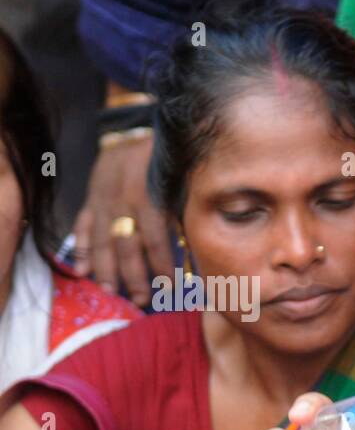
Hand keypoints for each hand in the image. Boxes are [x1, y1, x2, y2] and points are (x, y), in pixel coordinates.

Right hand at [71, 134, 171, 306]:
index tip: (171, 288)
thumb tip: (199, 250)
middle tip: (142, 300)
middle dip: (133, 275)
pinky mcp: (90, 198)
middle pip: (125, 245)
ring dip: (105, 269)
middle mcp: (120, 200)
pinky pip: (82, 226)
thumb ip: (184, 212)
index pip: (155, 240)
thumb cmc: (167, 160)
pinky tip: (81, 270)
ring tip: (110, 291)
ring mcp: (101, 200)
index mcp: (147, 196)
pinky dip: (81, 248)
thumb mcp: (180, 180)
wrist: (134, 129)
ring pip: (100, 240)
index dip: (163, 265)